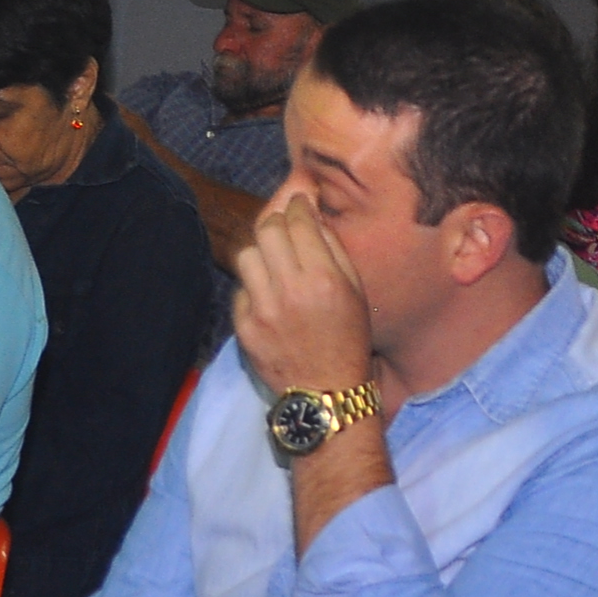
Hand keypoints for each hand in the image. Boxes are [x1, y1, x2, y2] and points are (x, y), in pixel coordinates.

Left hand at [231, 190, 377, 397]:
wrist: (327, 393)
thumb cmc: (349, 339)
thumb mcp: (356, 292)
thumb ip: (334, 250)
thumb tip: (313, 217)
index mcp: (323, 279)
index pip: (299, 223)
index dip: (298, 206)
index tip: (299, 203)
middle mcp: (290, 290)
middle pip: (266, 230)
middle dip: (276, 221)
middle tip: (284, 227)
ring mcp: (263, 310)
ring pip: (246, 254)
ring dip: (261, 253)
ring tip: (274, 263)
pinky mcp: (244, 328)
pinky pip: (241, 289)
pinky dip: (254, 287)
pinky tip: (269, 297)